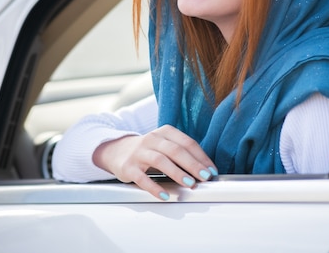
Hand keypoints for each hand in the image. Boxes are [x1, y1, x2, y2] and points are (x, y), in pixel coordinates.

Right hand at [92, 125, 217, 199]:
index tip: (211, 171)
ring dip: (176, 172)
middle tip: (204, 177)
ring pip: (160, 160)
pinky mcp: (129, 167)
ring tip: (189, 183)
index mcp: (164, 132)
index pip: (186, 142)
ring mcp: (139, 152)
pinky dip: (154, 187)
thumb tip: (205, 170)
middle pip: (175, 150)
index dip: (201, 157)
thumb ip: (182, 153)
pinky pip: (142, 178)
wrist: (117, 151)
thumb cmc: (148, 150)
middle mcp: (152, 139)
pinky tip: (164, 195)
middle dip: (192, 164)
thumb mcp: (164, 145)